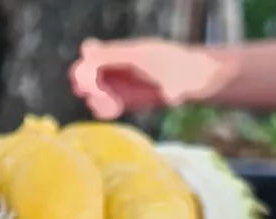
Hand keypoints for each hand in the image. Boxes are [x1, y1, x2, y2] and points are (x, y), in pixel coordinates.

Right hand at [69, 38, 236, 118]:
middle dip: (87, 89)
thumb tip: (84, 50)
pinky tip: (118, 110)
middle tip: (101, 96)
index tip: (92, 80)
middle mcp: (113, 68)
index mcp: (115, 52)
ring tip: (113, 105)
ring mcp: (118, 86)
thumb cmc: (169, 62)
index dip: (83, 71)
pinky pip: (104, 109)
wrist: (193, 80)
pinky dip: (105, 112)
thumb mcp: (139, 56)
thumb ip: (112, 54)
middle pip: (83, 79)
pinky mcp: (125, 102)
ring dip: (96, 102)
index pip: (85, 59)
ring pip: (92, 96)